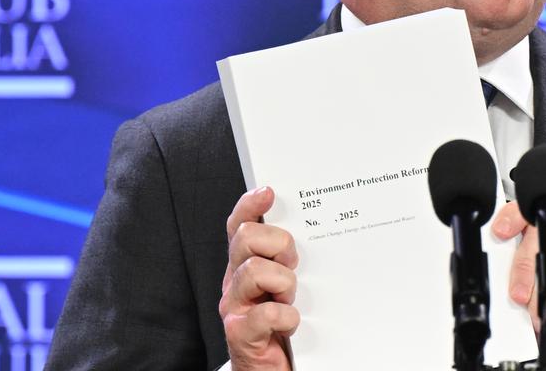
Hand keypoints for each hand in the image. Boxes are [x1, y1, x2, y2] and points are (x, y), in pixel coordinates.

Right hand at [220, 186, 299, 370]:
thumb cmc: (281, 326)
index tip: (270, 192)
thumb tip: (312, 225)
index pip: (239, 225)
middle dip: (277, 244)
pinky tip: (291, 324)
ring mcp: (234, 307)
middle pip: (246, 238)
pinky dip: (286, 317)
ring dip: (284, 283)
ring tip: (289, 299)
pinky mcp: (240, 334)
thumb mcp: (284, 285)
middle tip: (292, 264)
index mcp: (244, 265)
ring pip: (255, 270)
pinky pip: (265, 313)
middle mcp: (234, 282)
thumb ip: (286, 259)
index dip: (250, 205)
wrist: (270, 370)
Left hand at [492, 201, 545, 370]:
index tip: (500, 232)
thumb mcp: (535, 300)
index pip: (534, 221)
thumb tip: (499, 275)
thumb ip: (523, 280)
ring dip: (540, 294)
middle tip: (518, 295)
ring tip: (540, 313)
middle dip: (522, 267)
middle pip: (542, 238)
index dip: (514, 219)